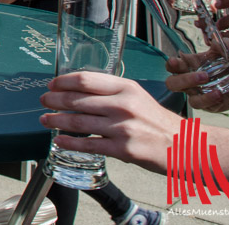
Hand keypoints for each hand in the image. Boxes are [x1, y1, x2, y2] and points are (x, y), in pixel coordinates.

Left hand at [39, 71, 180, 174]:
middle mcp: (123, 105)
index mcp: (125, 88)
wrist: (184, 146)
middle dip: (54, 100)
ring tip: (45, 119)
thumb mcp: (137, 96)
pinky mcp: (123, 149)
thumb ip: (110, 92)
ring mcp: (122, 127)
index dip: (63, 82)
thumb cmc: (157, 121)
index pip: (85, 80)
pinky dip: (70, 143)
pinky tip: (59, 141)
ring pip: (79, 122)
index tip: (52, 85)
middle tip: (43, 101)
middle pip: (77, 100)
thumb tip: (78, 90)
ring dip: (57, 120)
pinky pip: (89, 145)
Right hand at [165, 42, 228, 111]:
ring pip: (186, 97)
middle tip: (203, 76)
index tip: (175, 61)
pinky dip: (209, 99)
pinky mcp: (207, 105)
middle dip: (184, 80)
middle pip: (172, 83)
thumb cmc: (227, 64)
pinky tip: (219, 94)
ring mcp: (196, 94)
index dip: (171, 64)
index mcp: (188, 65)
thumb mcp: (228, 50)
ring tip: (214, 87)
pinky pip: (201, 104)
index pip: (172, 65)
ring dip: (199, 93)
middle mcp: (188, 81)